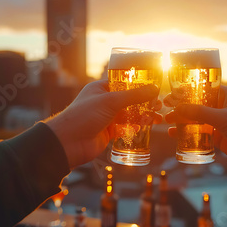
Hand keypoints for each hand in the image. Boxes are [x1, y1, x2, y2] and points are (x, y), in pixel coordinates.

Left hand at [46, 80, 160, 167]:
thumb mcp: (111, 101)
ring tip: (157, 118)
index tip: (154, 87)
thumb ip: (134, 96)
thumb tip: (154, 88)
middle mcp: (103, 102)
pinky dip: (135, 128)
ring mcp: (106, 118)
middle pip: (128, 100)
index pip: (123, 83)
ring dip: (143, 116)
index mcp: (100, 89)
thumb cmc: (84, 115)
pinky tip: (146, 128)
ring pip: (128, 115)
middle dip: (144, 103)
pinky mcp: (108, 132)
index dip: (139, 85)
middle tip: (159, 104)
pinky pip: (125, 129)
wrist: (68, 143)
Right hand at [165, 86, 226, 206]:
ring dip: (181, 121)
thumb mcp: (224, 118)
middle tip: (164, 109)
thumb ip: (200, 113)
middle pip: (195, 104)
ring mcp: (218, 122)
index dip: (185, 90)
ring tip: (166, 123)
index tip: (169, 94)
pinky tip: (174, 135)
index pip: (201, 88)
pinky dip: (186, 133)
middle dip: (180, 107)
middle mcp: (220, 106)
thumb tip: (178, 108)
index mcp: (225, 95)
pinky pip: (198, 133)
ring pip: (195, 119)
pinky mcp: (216, 136)